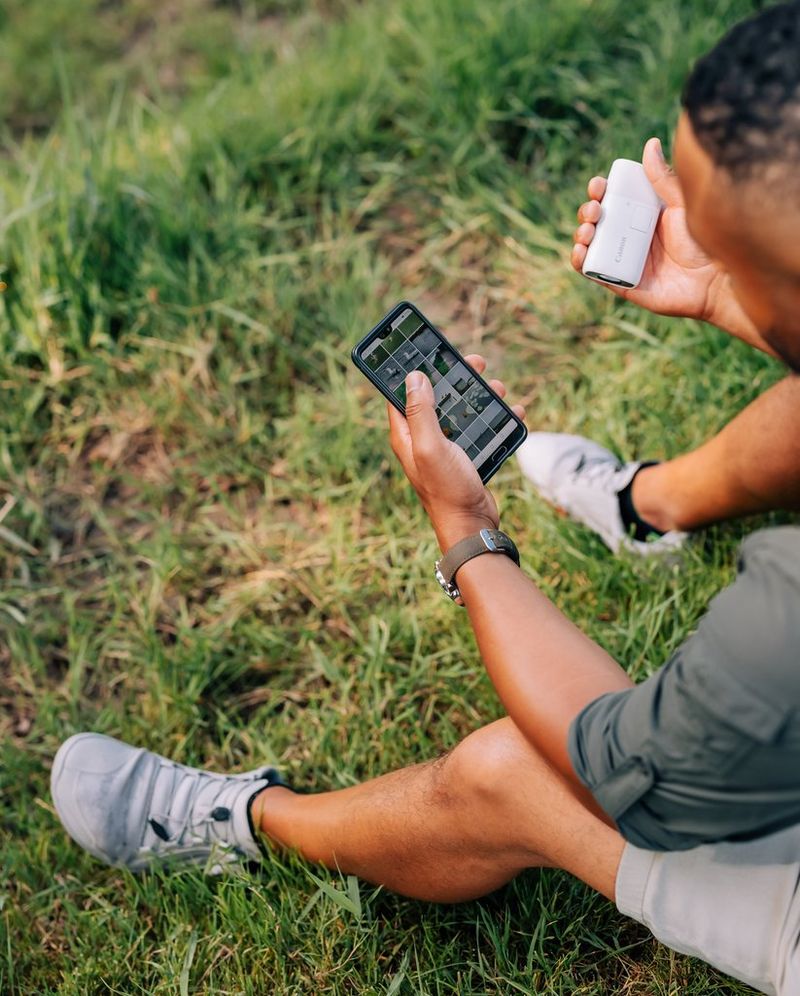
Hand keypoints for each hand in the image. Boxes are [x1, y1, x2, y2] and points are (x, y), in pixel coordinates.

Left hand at [387, 353, 525, 551]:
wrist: (473, 525)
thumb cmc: (447, 490)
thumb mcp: (431, 447)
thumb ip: (420, 412)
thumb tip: (412, 377)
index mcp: (407, 435)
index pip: (401, 394)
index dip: (412, 370)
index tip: (426, 349)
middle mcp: (423, 439)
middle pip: (436, 397)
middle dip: (455, 378)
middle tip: (476, 363)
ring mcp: (446, 448)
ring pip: (461, 411)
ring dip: (480, 397)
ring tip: (499, 387)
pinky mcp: (466, 457)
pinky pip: (480, 430)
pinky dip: (496, 419)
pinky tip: (514, 412)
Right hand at [571, 137, 761, 345]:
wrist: (714, 279)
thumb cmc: (704, 241)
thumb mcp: (682, 204)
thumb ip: (663, 179)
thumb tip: (650, 143)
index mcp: (642, 215)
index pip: (612, 199)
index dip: (600, 191)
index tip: (598, 186)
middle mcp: (631, 237)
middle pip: (597, 221)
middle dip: (587, 212)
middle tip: (594, 210)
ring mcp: (625, 260)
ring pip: (591, 245)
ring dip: (581, 235)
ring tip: (587, 230)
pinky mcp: (623, 283)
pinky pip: (595, 272)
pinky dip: (581, 262)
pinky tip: (580, 252)